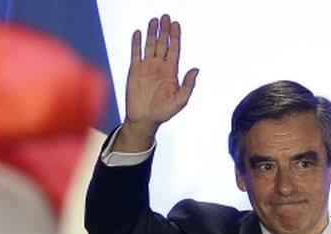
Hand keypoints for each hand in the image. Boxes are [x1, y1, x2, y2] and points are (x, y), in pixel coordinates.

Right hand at [115, 14, 198, 151]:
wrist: (144, 119)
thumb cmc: (163, 112)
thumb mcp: (180, 100)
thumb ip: (188, 85)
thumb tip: (195, 69)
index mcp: (171, 72)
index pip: (174, 49)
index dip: (175, 37)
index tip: (176, 24)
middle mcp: (159, 67)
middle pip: (163, 44)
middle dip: (164, 31)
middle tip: (166, 17)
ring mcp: (147, 67)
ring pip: (150, 45)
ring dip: (152, 33)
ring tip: (154, 20)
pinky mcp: (135, 70)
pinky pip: (136, 53)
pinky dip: (137, 43)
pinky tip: (139, 33)